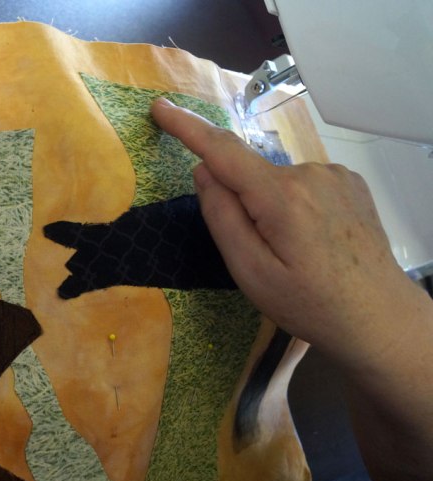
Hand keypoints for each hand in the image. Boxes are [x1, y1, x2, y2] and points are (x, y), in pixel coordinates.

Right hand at [150, 97, 421, 370]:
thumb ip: (222, 217)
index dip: (187, 127)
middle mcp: (310, 172)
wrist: (377, 317)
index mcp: (281, 196)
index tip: (160, 107)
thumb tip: (203, 171)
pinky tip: (313, 240)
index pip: (223, 150)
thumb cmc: (309, 303)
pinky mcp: (350, 182)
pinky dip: (294, 205)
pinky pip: (302, 185)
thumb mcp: (250, 272)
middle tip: (262, 256)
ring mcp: (335, 175)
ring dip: (270, 207)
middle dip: (241, 203)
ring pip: (276, 181)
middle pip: (250, 174)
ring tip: (294, 253)